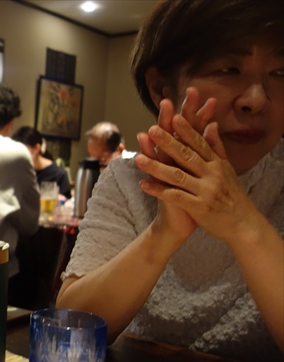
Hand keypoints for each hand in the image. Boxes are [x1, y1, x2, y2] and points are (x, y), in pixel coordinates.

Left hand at [135, 106, 254, 244]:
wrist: (242, 224)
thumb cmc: (232, 195)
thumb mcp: (226, 169)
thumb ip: (216, 147)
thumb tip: (211, 124)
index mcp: (217, 163)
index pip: (199, 143)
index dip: (186, 130)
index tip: (172, 117)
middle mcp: (212, 174)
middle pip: (186, 155)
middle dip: (168, 142)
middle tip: (151, 129)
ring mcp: (205, 191)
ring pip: (177, 176)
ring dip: (156, 167)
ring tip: (138, 158)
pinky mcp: (198, 207)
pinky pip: (175, 196)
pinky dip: (159, 190)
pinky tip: (143, 184)